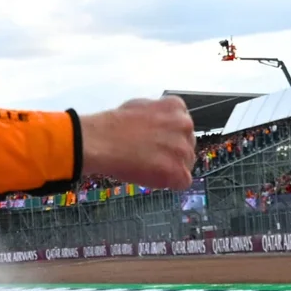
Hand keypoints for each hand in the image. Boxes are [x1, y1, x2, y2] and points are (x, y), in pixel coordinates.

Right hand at [79, 96, 195, 189]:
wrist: (102, 142)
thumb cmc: (113, 126)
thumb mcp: (140, 106)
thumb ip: (158, 116)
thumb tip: (160, 126)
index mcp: (176, 107)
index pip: (183, 126)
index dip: (170, 137)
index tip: (158, 143)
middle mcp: (185, 125)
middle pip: (187, 145)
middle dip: (172, 153)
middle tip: (151, 157)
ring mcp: (183, 149)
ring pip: (186, 163)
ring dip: (171, 168)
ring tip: (148, 166)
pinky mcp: (179, 171)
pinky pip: (183, 182)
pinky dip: (170, 183)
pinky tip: (153, 177)